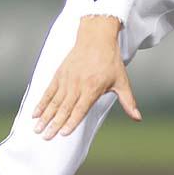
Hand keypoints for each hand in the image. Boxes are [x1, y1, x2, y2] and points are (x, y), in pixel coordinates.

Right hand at [32, 16, 141, 139]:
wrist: (96, 37)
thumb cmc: (110, 60)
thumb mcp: (121, 81)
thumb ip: (128, 101)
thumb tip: (138, 118)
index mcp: (93, 88)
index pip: (80, 109)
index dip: (71, 122)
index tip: (63, 133)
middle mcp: (78, 84)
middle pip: (64, 108)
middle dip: (54, 124)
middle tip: (45, 137)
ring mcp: (67, 79)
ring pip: (54, 101)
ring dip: (45, 115)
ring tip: (36, 128)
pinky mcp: (60, 73)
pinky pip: (49, 90)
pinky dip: (41, 102)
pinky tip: (35, 112)